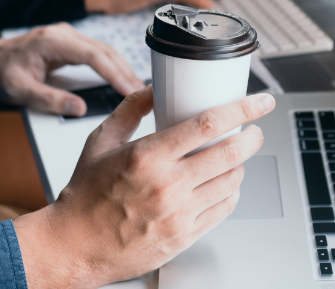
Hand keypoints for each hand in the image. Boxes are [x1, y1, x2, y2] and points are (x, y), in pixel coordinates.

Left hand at [0, 23, 143, 115]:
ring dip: (121, 67)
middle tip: (141, 93)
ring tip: (135, 88)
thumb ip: (50, 100)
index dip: (114, 72)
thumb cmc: (1, 72)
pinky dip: (112, 64)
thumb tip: (79, 108)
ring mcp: (67, 35)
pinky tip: (120, 77)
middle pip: (104, 50)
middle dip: (125, 71)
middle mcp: (63, 34)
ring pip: (103, 49)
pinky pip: (97, 51)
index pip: (93, 55)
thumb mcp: (21, 91)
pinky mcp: (70, 42)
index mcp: (52, 41)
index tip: (128, 89)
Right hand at [13, 89, 275, 287]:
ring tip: (233, 157)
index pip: (208, 125)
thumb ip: (131, 109)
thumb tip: (155, 88)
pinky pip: (223, 209)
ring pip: (231, 182)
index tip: (260, 101)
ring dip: (240, 165)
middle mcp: (167, 185)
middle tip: (254, 130)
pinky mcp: (184, 237)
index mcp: (147, 156)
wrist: (74, 246)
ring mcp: (178, 214)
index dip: (243, 108)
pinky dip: (231, 192)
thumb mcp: (101, 141)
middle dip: (252, 137)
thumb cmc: (85, 196)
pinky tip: (223, 184)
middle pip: (230, 154)